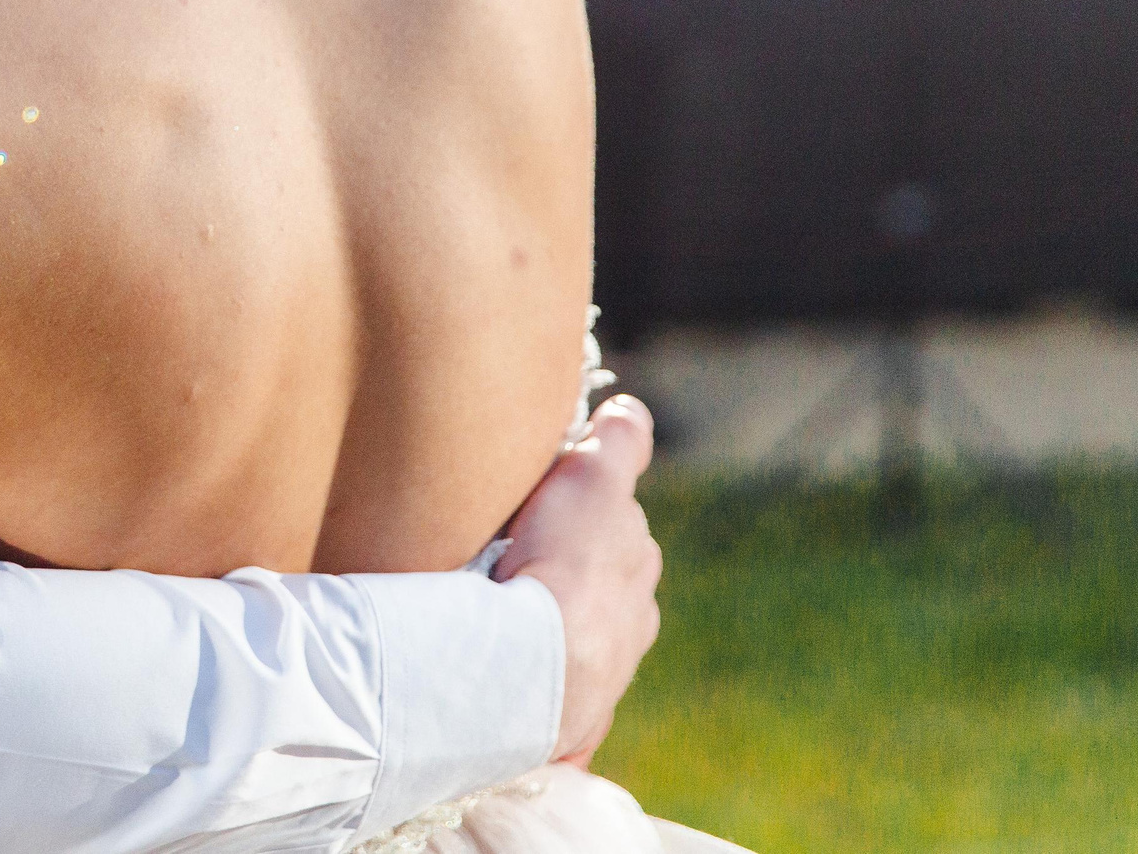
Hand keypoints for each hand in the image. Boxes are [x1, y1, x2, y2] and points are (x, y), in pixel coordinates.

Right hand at [494, 395, 662, 766]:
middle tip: (516, 561)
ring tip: (498, 619)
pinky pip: (546, 697)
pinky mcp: (560, 727)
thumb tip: (630, 411)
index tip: (551, 509)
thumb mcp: (592, 479)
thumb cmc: (562, 565)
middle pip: (602, 592)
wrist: (530, 667)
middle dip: (570, 577)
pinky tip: (499, 675)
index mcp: (639, 576)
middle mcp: (630, 632)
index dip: (587, 515)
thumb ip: (619, 444)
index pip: (621, 534)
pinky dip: (528, 681)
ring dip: (546, 630)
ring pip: (573, 644)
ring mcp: (597, 684)